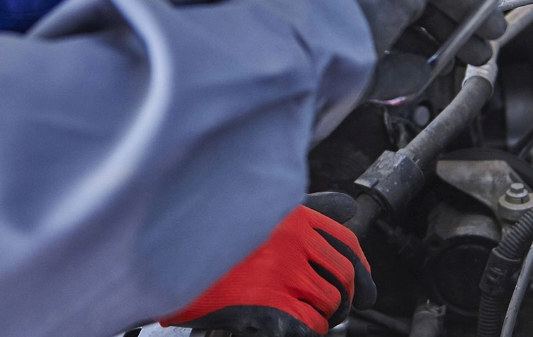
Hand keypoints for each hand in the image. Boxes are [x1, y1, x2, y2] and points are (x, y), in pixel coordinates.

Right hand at [160, 193, 375, 336]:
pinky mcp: (271, 306)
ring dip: (326, 316)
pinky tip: (294, 327)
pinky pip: (309, 326)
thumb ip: (306, 208)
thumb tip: (348, 208)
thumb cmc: (211, 232)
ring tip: (311, 318)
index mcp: (294, 217)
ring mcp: (283, 276)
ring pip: (329, 304)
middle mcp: (294, 244)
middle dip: (348, 299)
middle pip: (344, 278)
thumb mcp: (261, 209)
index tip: (364, 286)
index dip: (362, 270)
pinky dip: (309, 330)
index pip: (346, 244)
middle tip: (342, 310)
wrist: (168, 255)